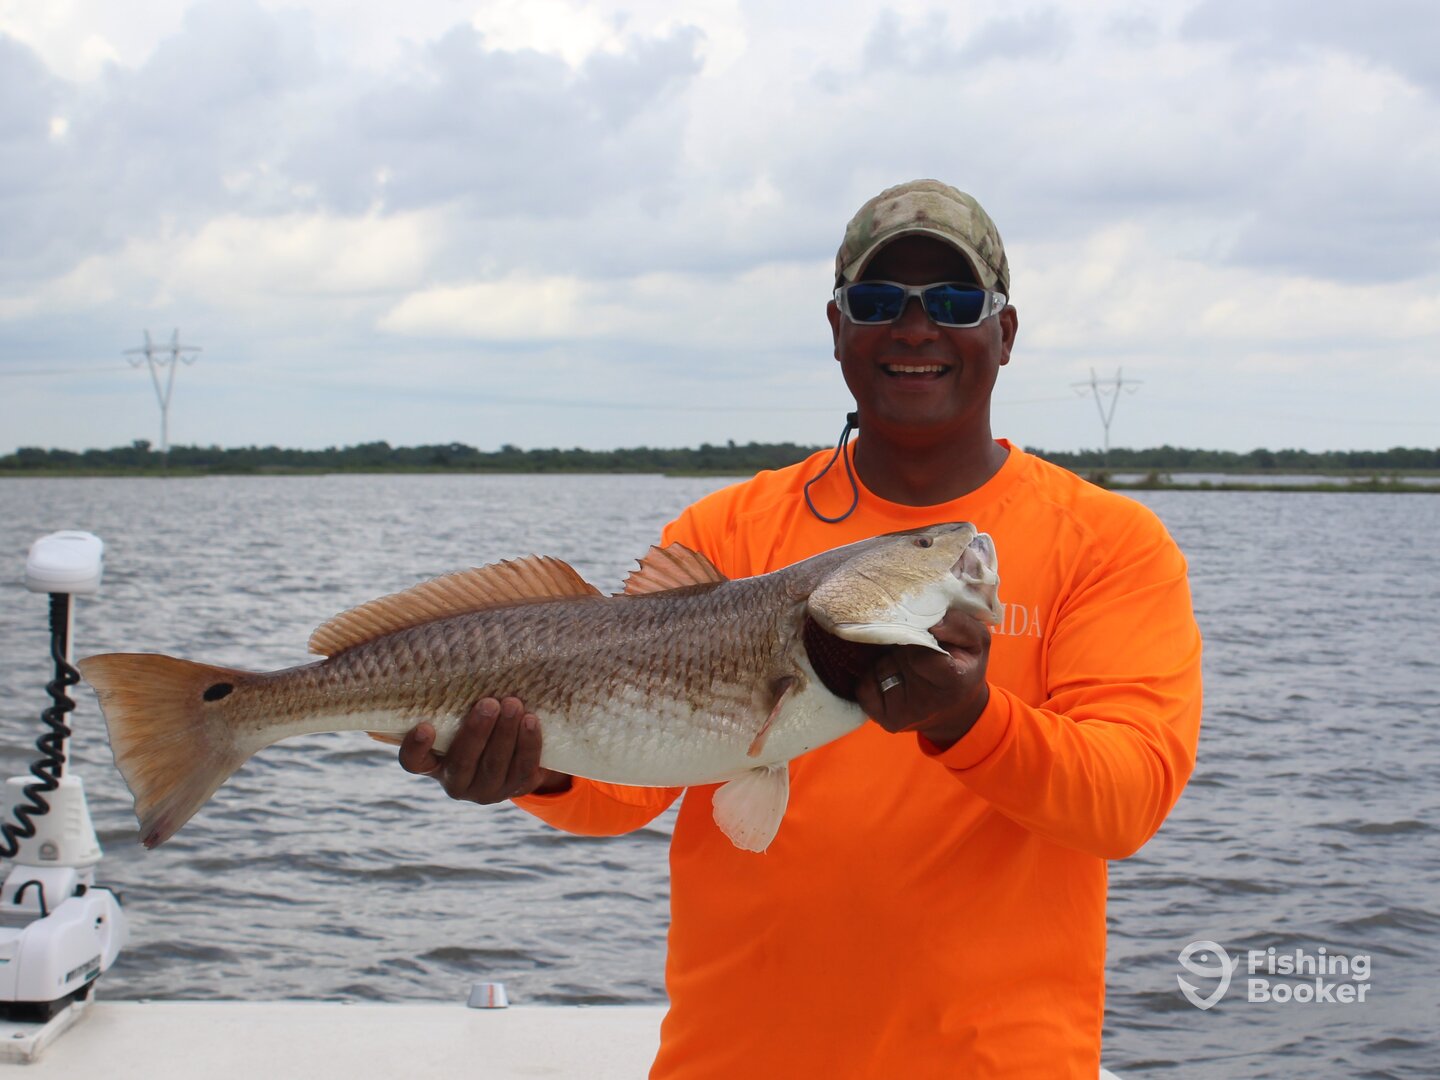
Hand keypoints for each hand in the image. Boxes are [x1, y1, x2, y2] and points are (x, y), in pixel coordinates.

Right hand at [398, 697, 570, 802]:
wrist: (516, 747)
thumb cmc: (477, 717)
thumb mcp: (460, 709)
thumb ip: (452, 692)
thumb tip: (453, 641)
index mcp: (432, 762)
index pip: (413, 761)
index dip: (416, 748)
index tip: (425, 725)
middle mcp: (455, 781)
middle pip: (461, 762)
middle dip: (477, 732)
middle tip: (489, 703)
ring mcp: (486, 790)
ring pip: (494, 766)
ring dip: (505, 735)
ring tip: (514, 705)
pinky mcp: (515, 788)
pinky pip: (523, 770)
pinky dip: (529, 745)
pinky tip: (531, 722)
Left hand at [855, 609, 991, 750]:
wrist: (957, 713)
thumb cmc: (965, 668)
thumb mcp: (977, 642)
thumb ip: (960, 624)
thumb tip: (933, 622)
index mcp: (952, 681)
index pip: (920, 651)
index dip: (918, 636)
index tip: (925, 632)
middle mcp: (925, 703)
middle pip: (897, 655)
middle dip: (903, 642)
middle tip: (916, 644)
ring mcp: (902, 714)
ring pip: (879, 666)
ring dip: (888, 657)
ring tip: (907, 662)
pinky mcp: (884, 720)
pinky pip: (864, 685)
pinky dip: (874, 675)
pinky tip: (893, 676)